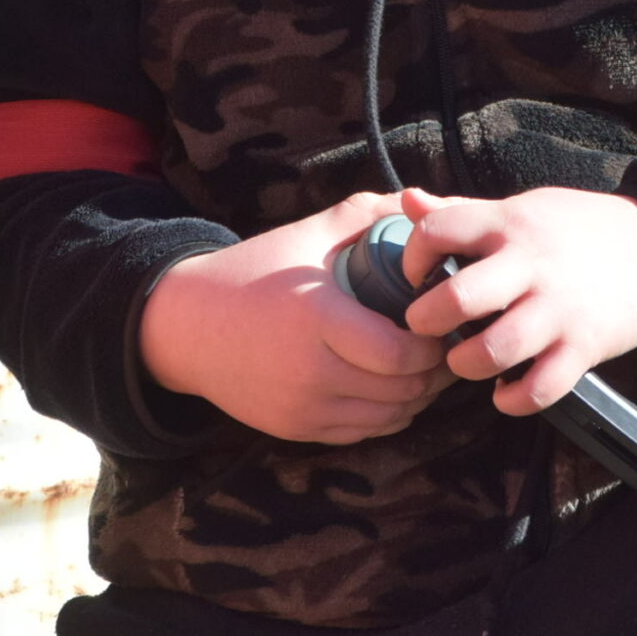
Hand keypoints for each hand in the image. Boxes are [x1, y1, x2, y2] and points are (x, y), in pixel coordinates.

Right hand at [139, 190, 454, 444]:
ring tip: (429, 369)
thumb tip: (420, 203)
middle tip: (450, 347)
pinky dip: (388, 415)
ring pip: (387, 418)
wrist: (186, 325)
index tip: (442, 323)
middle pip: (401, 391)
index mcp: (317, 319)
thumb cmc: (253, 272)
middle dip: (434, 372)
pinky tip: (397, 391)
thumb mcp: (305, 235)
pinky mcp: (296, 429)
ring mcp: (303, 408)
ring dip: (417, 397)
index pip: (399, 354)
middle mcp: (311, 372)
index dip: (432, 345)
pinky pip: (361, 433)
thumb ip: (363, 215)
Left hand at [398, 186, 636, 415]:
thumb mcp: (520, 209)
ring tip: (462, 359)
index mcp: (508, 224)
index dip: (412, 255)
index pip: (438, 230)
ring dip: (464, 364)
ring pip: (494, 350)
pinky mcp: (583, 349)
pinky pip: (539, 388)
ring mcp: (558, 310)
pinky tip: (502, 390)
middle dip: (426, 320)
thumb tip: (407, 200)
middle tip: (425, 326)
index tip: (414, 275)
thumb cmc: (574, 229)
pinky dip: (511, 399)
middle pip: (459, 297)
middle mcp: (530, 265)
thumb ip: (461, 211)